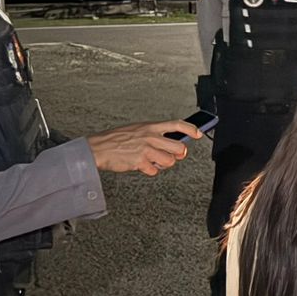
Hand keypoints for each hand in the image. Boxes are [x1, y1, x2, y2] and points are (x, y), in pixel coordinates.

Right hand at [87, 120, 202, 175]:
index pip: (177, 124)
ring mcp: (146, 149)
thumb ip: (153, 134)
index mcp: (150, 126)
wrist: (98, 148)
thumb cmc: (116, 139)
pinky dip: (150, 170)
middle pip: (178, 147)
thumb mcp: (137, 129)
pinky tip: (142, 165)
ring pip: (169, 161)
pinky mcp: (140, 162)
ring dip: (163, 164)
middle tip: (172, 155)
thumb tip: (168, 142)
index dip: (190, 129)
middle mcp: (150, 136)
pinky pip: (155, 171)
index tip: (198, 134)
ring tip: (152, 161)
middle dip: (178, 154)